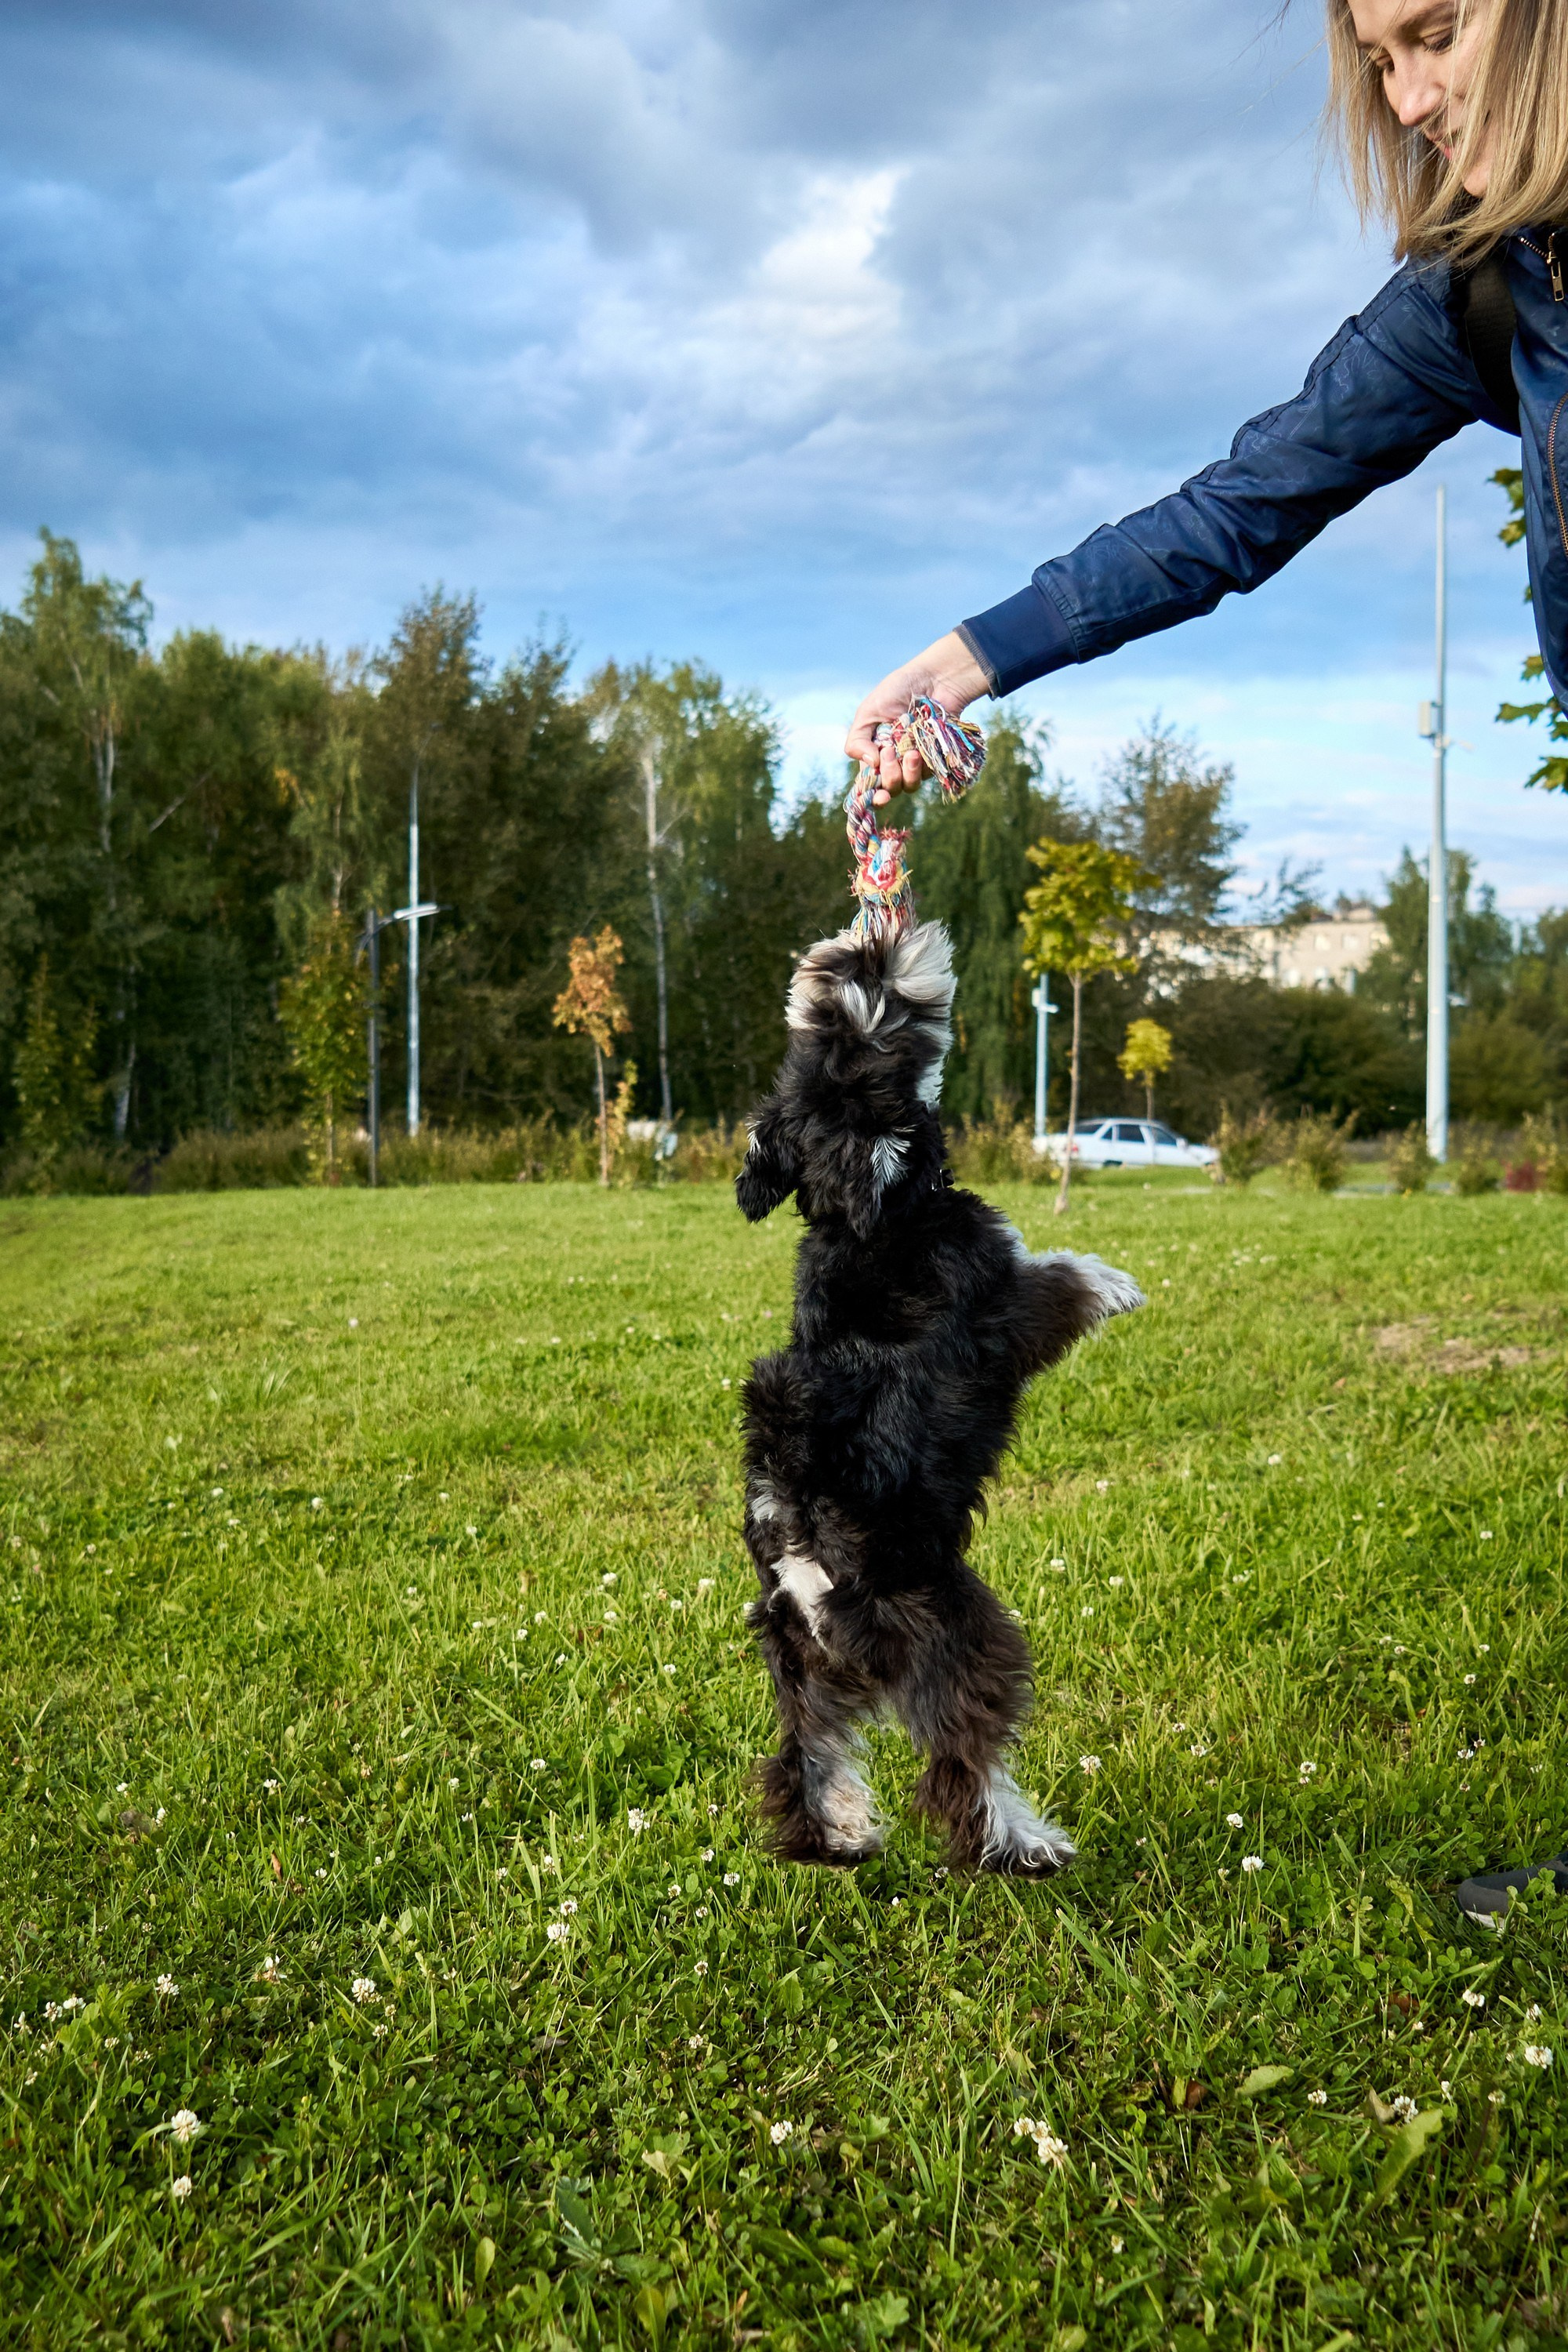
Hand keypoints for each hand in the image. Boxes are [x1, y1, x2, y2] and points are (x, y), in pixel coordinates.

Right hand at [845, 631, 990, 802]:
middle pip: (889, 789)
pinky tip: (921, 748)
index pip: (869, 783)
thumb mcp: (868, 711)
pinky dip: (923, 766)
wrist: (934, 679)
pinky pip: (928, 776)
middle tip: (890, 753)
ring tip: (911, 753)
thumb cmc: (899, 690)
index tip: (878, 798)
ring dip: (907, 775)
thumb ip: (858, 741)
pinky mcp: (936, 759)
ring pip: (909, 786)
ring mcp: (915, 762)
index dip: (871, 796)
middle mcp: (894, 761)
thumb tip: (871, 766)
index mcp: (874, 752)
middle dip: (889, 777)